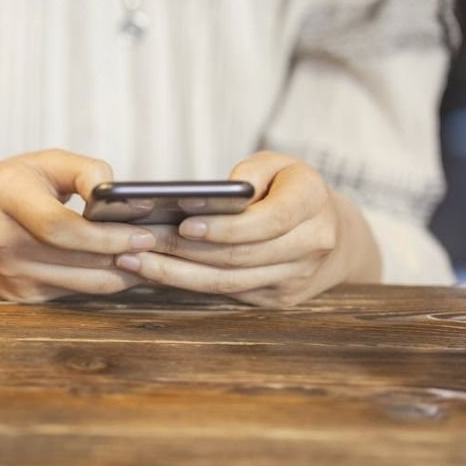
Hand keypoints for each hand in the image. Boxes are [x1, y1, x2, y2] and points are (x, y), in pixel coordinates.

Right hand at [0, 149, 152, 301]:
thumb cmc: (8, 186)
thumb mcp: (42, 162)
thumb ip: (86, 170)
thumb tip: (121, 196)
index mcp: (5, 197)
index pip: (60, 227)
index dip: (106, 235)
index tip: (144, 233)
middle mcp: (1, 240)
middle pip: (77, 259)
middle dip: (125, 255)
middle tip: (162, 245)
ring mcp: (8, 274)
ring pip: (81, 284)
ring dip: (122, 274)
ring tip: (153, 258)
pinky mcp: (18, 296)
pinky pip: (73, 293)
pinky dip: (102, 282)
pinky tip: (125, 269)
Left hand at [114, 152, 381, 306]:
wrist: (332, 232)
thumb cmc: (291, 188)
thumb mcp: (280, 164)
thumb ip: (252, 171)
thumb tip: (212, 196)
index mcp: (312, 206)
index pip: (266, 223)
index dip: (223, 226)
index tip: (182, 220)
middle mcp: (310, 247)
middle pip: (238, 257)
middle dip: (183, 250)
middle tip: (138, 239)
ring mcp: (294, 279)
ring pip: (227, 282)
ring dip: (175, 274)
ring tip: (132, 258)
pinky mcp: (276, 300)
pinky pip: (225, 293)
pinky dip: (186, 283)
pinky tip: (151, 270)